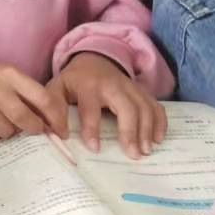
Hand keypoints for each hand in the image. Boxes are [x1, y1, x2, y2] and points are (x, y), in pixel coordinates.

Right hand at [0, 59, 68, 141]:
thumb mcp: (8, 75)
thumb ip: (28, 94)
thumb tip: (51, 121)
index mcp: (9, 74)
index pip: (42, 99)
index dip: (55, 118)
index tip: (61, 131)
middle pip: (24, 119)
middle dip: (34, 129)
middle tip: (35, 130)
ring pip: (7, 132)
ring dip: (11, 132)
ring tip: (5, 121)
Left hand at [48, 52, 165, 157]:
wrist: (93, 60)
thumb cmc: (73, 82)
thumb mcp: (56, 89)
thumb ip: (54, 109)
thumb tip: (58, 134)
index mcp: (88, 86)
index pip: (91, 108)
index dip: (92, 128)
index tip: (95, 148)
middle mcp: (113, 85)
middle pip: (127, 107)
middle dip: (131, 131)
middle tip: (133, 154)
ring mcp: (130, 87)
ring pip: (144, 107)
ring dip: (148, 129)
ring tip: (146, 151)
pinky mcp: (142, 91)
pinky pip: (155, 105)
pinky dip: (160, 121)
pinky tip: (158, 139)